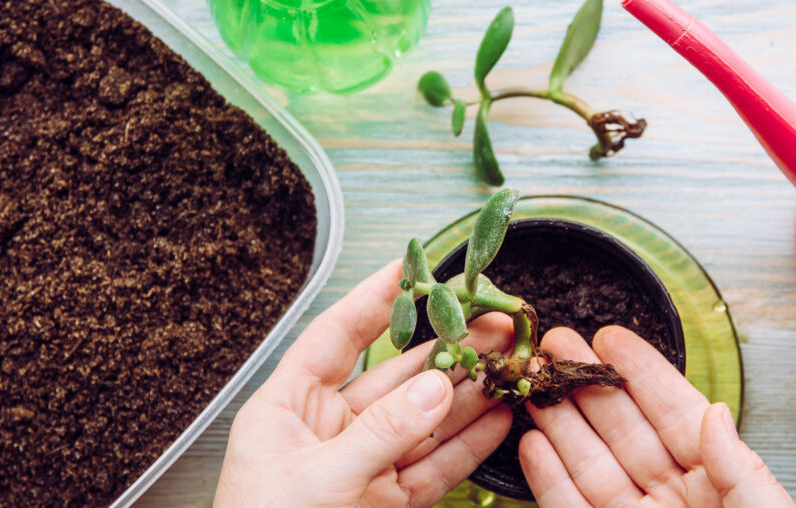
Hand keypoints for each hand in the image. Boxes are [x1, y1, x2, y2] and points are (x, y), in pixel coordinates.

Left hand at [213, 261, 513, 506]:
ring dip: (466, 394)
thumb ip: (383, 433)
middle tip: (491, 322)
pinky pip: (432, 466)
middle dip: (445, 349)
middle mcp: (326, 431)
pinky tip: (497, 419)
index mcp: (288, 408)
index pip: (337, 337)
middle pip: (394, 376)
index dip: (376, 299)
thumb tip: (438, 387)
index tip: (414, 265)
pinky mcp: (385, 503)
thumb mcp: (320, 481)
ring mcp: (360, 467)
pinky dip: (467, 445)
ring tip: (507, 364)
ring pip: (422, 420)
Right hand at [519, 326, 795, 506]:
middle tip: (554, 345)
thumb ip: (739, 466)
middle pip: (622, 429)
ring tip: (534, 386)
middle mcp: (675, 497)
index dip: (641, 373)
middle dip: (586, 384)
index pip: (673, 412)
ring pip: (590, 464)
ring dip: (559, 422)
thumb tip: (714, 412)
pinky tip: (533, 445)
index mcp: (720, 480)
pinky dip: (550, 478)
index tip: (610, 338)